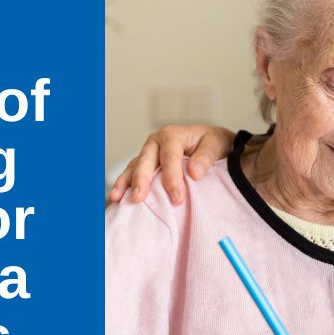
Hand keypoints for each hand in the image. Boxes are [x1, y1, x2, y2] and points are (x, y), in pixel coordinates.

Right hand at [108, 125, 235, 204]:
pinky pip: (131, 175)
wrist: (210, 143)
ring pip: (134, 167)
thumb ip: (206, 157)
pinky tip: (117, 199)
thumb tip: (194, 173)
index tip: (177, 199)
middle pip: (146, 161)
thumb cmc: (212, 144)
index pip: (170, 157)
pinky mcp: (144, 165)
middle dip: (142, 180)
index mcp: (173, 135)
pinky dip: (123, 186)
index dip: (172, 178)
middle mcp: (156, 142)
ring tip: (118, 199)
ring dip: (125, 183)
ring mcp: (147, 153)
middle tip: (139, 199)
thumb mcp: (216, 144)